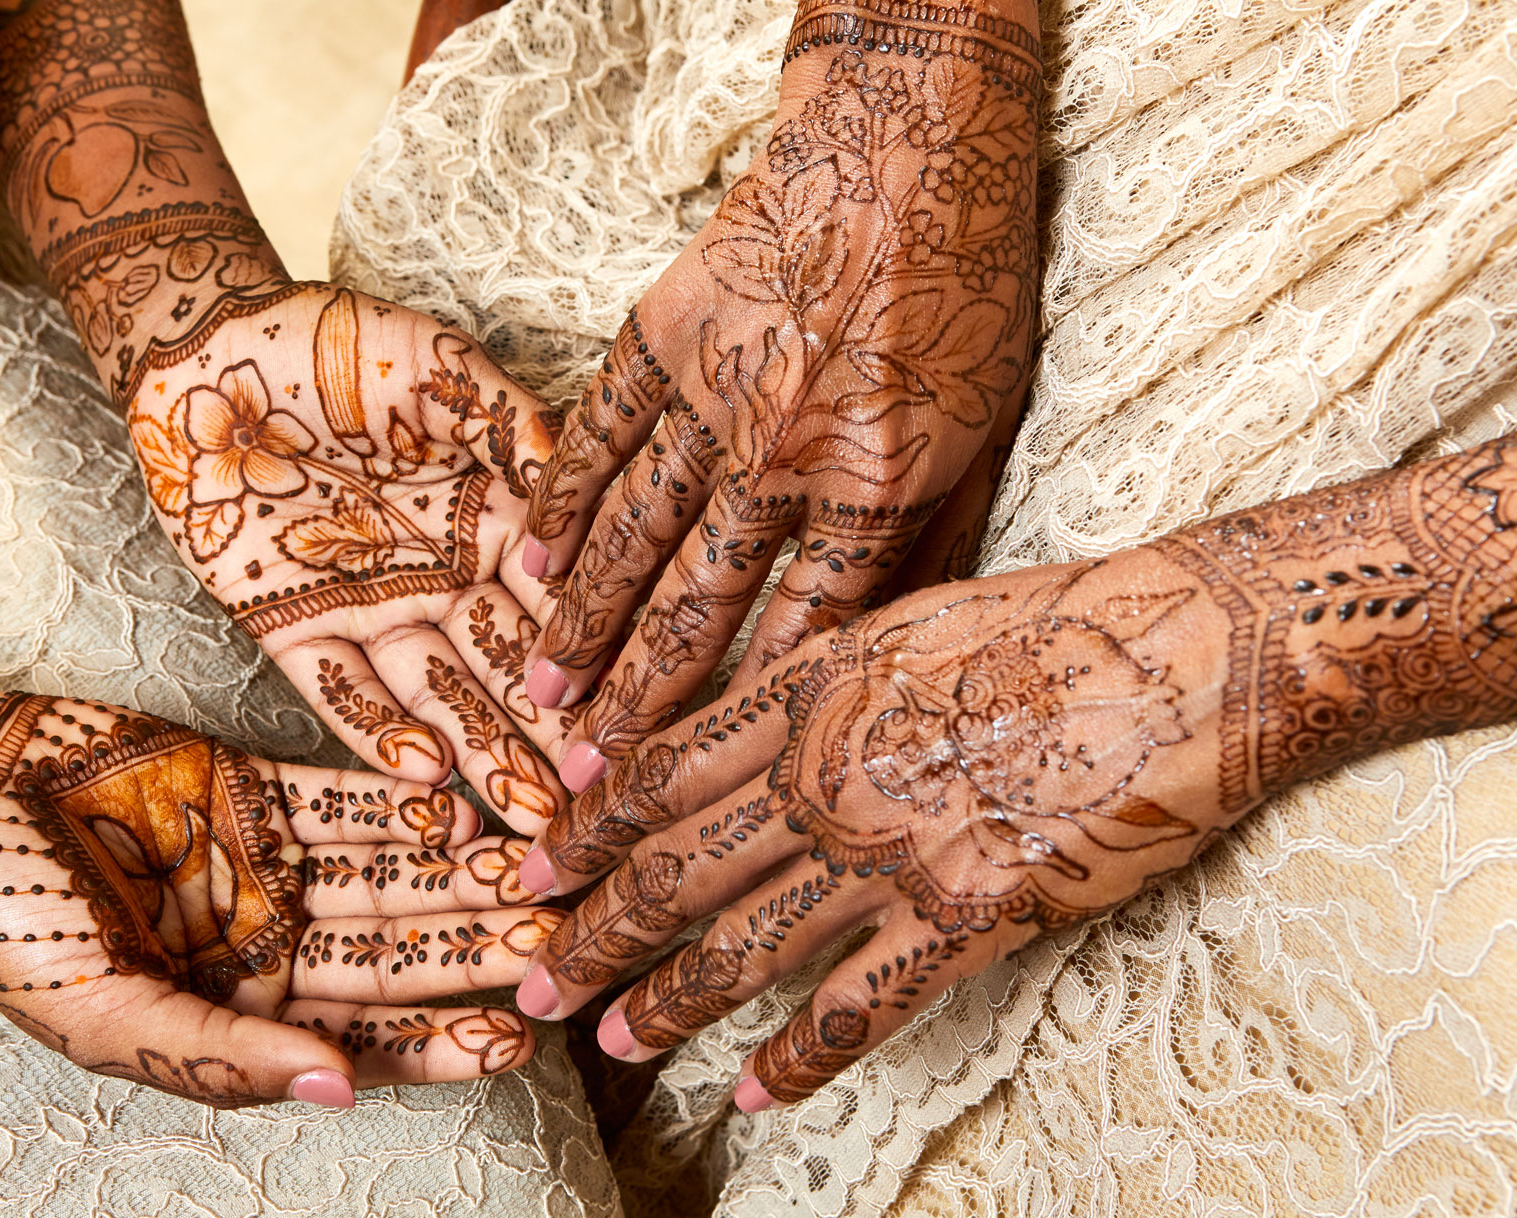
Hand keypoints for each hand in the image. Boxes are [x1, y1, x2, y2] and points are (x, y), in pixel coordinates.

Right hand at [0, 693, 558, 1105]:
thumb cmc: (7, 924)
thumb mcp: (105, 1017)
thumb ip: (221, 1057)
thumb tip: (339, 1093)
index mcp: (237, 1013)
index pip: (366, 1036)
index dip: (442, 1040)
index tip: (519, 1040)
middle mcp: (268, 940)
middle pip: (397, 951)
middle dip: (475, 951)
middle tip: (560, 946)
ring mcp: (270, 858)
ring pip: (390, 873)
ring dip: (462, 876)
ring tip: (539, 875)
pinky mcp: (261, 782)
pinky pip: (350, 795)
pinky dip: (407, 802)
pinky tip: (471, 806)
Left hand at [126, 283, 575, 834]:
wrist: (210, 349)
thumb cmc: (340, 344)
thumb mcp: (445, 372)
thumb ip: (517, 430)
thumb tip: (597, 485)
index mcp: (497, 520)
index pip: (562, 602)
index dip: (600, 659)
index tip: (640, 720)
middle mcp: (446, 579)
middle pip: (510, 670)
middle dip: (553, 740)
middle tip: (598, 808)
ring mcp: (373, 611)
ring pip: (438, 698)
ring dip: (483, 758)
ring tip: (530, 820)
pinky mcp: (293, 630)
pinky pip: (341, 693)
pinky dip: (382, 734)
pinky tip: (428, 779)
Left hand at [513, 428, 1516, 1108]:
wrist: (1186, 653)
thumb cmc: (1054, 621)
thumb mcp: (908, 613)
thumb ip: (813, 668)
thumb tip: (735, 712)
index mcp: (811, 688)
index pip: (662, 770)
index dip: (588, 829)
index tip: (535, 869)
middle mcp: (830, 771)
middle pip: (676, 866)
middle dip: (592, 930)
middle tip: (530, 979)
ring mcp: (895, 848)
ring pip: (744, 942)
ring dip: (667, 999)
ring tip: (609, 1039)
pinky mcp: (969, 915)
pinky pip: (858, 1005)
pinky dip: (797, 1057)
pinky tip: (750, 1095)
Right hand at [519, 1, 1042, 786]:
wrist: (906, 141)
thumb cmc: (965, 288)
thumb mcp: (990, 426)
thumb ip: (939, 540)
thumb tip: (893, 644)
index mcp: (875, 486)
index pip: (796, 633)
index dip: (737, 717)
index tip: (688, 777)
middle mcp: (781, 458)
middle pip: (696, 608)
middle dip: (638, 701)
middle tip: (587, 773)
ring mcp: (711, 398)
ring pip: (632, 537)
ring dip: (583, 625)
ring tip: (542, 692)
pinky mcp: (663, 340)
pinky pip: (597, 439)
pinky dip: (558, 504)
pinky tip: (526, 565)